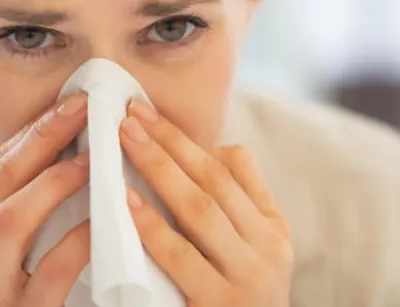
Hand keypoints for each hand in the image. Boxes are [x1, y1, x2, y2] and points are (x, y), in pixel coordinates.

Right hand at [0, 93, 90, 305]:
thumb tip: (68, 150)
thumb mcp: (5, 254)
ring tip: (95, 158)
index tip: (70, 104)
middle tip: (84, 110)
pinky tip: (105, 221)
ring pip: (12, 219)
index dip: (32, 133)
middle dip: (43, 139)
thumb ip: (23, 212)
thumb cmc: (20, 302)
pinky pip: (48, 272)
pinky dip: (78, 240)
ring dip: (57, 181)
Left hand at [120, 100, 293, 306]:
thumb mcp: (258, 254)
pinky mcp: (221, 306)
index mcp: (274, 229)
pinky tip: (128, 202)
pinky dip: (154, 227)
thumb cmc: (243, 303)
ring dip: (161, 169)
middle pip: (213, 180)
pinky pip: (183, 258)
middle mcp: (267, 248)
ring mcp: (248, 278)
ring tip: (125, 140)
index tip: (147, 113)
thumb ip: (243, 203)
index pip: (232, 168)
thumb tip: (217, 149)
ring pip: (201, 209)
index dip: (185, 139)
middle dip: (169, 143)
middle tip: (129, 114)